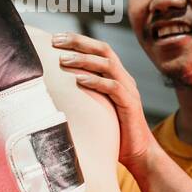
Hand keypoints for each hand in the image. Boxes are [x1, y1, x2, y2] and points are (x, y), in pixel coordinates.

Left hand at [52, 32, 156, 170]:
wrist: (138, 153)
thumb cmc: (112, 132)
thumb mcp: (96, 107)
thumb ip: (83, 94)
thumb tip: (53, 87)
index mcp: (116, 75)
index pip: (98, 48)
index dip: (77, 41)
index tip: (55, 38)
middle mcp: (124, 77)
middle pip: (103, 49)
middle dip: (78, 42)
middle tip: (55, 40)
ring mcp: (128, 90)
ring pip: (107, 65)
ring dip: (83, 60)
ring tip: (62, 59)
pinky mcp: (130, 104)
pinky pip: (113, 87)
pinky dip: (95, 81)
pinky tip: (78, 80)